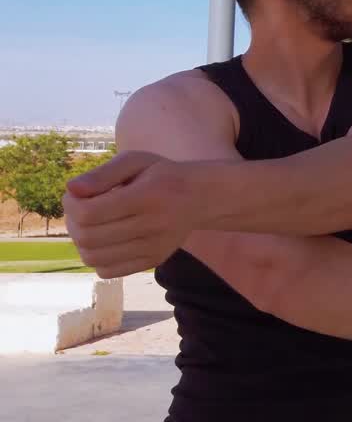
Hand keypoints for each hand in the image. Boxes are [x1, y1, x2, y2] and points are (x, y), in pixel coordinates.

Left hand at [63, 151, 200, 278]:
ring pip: (94, 258)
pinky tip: (104, 241)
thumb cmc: (162, 175)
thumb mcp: (135, 161)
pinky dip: (96, 258)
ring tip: (90, 225)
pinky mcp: (153, 261)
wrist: (201, 198)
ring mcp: (154, 248)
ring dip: (81, 242)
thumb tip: (71, 189)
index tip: (74, 195)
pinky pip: (107, 271)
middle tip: (79, 210)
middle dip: (72, 223)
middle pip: (88, 237)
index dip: (70, 205)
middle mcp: (153, 225)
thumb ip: (103, 173)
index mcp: (147, 196)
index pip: (90, 212)